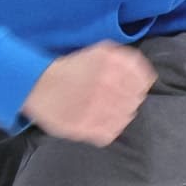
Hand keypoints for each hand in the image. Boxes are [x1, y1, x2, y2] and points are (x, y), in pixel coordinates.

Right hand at [22, 43, 155, 146]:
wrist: (38, 84)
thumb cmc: (71, 68)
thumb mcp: (100, 52)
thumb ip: (125, 61)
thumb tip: (147, 77)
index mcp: (111, 64)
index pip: (143, 81)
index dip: (140, 85)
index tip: (133, 88)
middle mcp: (107, 85)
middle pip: (135, 100)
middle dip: (129, 100)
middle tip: (115, 99)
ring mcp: (97, 108)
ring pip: (125, 118)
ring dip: (119, 115)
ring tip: (105, 110)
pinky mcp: (86, 126)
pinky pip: (110, 133)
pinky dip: (109, 129)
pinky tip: (99, 122)